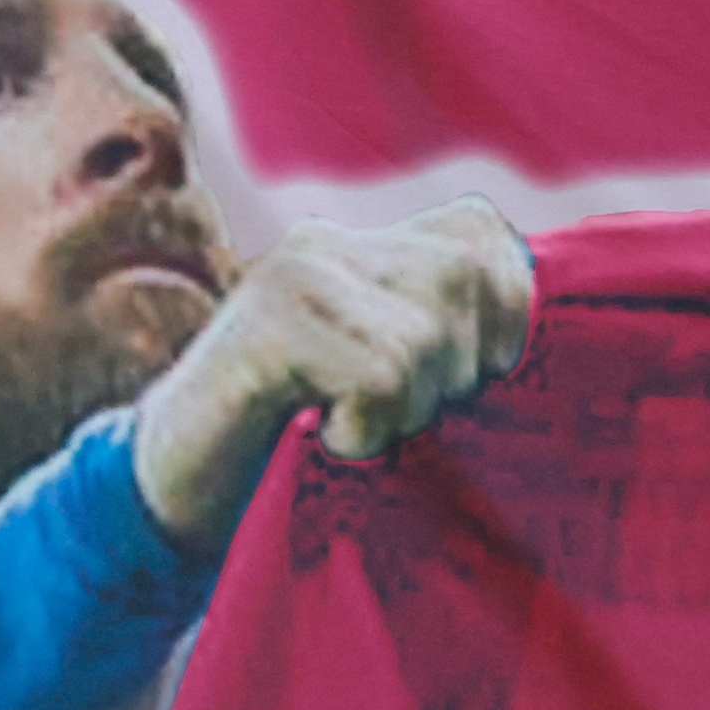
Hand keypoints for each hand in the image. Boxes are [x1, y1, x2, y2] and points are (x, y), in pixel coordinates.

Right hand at [125, 202, 534, 549]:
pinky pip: (379, 375)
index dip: (507, 307)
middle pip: (462, 277)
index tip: (475, 374)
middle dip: (460, 368)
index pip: (478, 232)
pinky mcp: (265, 330)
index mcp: (357, 246)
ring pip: (424, 334)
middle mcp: (324, 243)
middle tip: (401, 411)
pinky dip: (369, 427)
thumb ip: (442, 330)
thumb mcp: (384, 372)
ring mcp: (288, 279)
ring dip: (409, 408)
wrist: (179, 477)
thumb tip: (531, 316)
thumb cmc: (297, 434)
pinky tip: (330, 437)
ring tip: (357, 423)